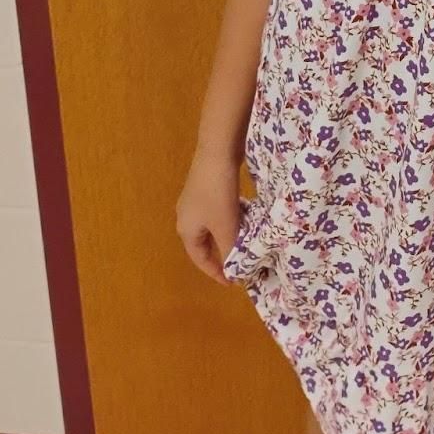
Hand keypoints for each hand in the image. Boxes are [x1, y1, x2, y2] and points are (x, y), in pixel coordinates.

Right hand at [176, 150, 243, 284]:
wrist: (217, 151)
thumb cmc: (218, 193)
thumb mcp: (226, 226)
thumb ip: (230, 250)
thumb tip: (235, 271)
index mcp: (186, 230)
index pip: (200, 259)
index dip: (216, 272)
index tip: (233, 282)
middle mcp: (186, 217)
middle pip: (205, 243)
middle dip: (223, 253)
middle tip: (242, 263)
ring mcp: (195, 200)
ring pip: (214, 226)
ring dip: (229, 235)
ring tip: (247, 242)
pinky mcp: (206, 187)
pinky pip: (218, 211)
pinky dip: (231, 218)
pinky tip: (245, 216)